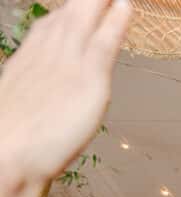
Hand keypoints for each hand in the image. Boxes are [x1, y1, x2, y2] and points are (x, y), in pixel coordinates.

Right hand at [0, 0, 131, 185]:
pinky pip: (105, 40)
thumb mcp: (26, 106)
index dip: (75, 12)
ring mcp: (67, 61)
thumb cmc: (13, 140)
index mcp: (30, 55)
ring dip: (103, 1)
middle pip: (73, 10)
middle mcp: (47, 50)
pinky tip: (126, 5)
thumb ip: (43, 92)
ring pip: (87, 15)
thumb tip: (54, 97)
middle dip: (90, 1)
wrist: (6, 155)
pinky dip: (116, 20)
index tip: (90, 6)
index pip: (56, 22)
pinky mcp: (87, 78)